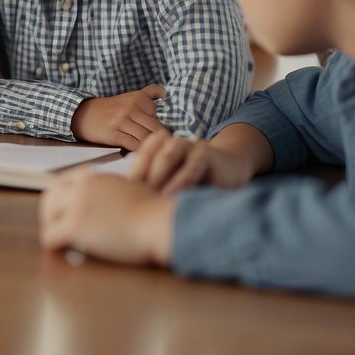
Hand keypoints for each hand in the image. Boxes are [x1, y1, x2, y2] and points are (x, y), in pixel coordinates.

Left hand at [39, 169, 173, 265]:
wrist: (157, 222)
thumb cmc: (155, 212)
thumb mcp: (132, 190)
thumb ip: (115, 192)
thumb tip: (115, 202)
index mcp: (96, 179)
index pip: (67, 181)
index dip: (63, 196)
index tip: (65, 208)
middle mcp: (82, 188)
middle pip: (51, 193)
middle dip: (50, 210)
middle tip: (54, 225)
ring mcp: (76, 206)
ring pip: (47, 213)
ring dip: (49, 226)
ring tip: (56, 240)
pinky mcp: (74, 227)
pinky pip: (50, 236)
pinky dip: (53, 245)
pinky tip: (61, 251)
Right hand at [70, 84, 166, 149]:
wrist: (85, 114)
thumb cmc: (111, 108)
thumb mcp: (130, 96)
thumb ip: (149, 93)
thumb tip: (165, 92)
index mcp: (138, 98)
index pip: (159, 117)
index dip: (159, 128)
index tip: (157, 134)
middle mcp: (131, 107)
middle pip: (155, 128)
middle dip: (159, 140)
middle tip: (159, 148)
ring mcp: (122, 120)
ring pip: (146, 138)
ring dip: (149, 147)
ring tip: (149, 151)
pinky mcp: (115, 134)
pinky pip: (134, 145)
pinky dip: (138, 151)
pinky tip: (137, 152)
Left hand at [130, 129, 254, 193]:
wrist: (230, 169)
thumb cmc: (197, 183)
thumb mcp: (174, 185)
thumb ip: (155, 190)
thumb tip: (128, 210)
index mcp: (158, 150)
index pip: (139, 160)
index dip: (133, 177)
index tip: (124, 199)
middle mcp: (170, 145)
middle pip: (149, 157)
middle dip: (142, 179)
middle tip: (136, 202)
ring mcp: (187, 146)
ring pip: (167, 156)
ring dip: (159, 177)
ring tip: (153, 197)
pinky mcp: (206, 152)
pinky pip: (192, 165)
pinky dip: (182, 180)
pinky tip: (176, 194)